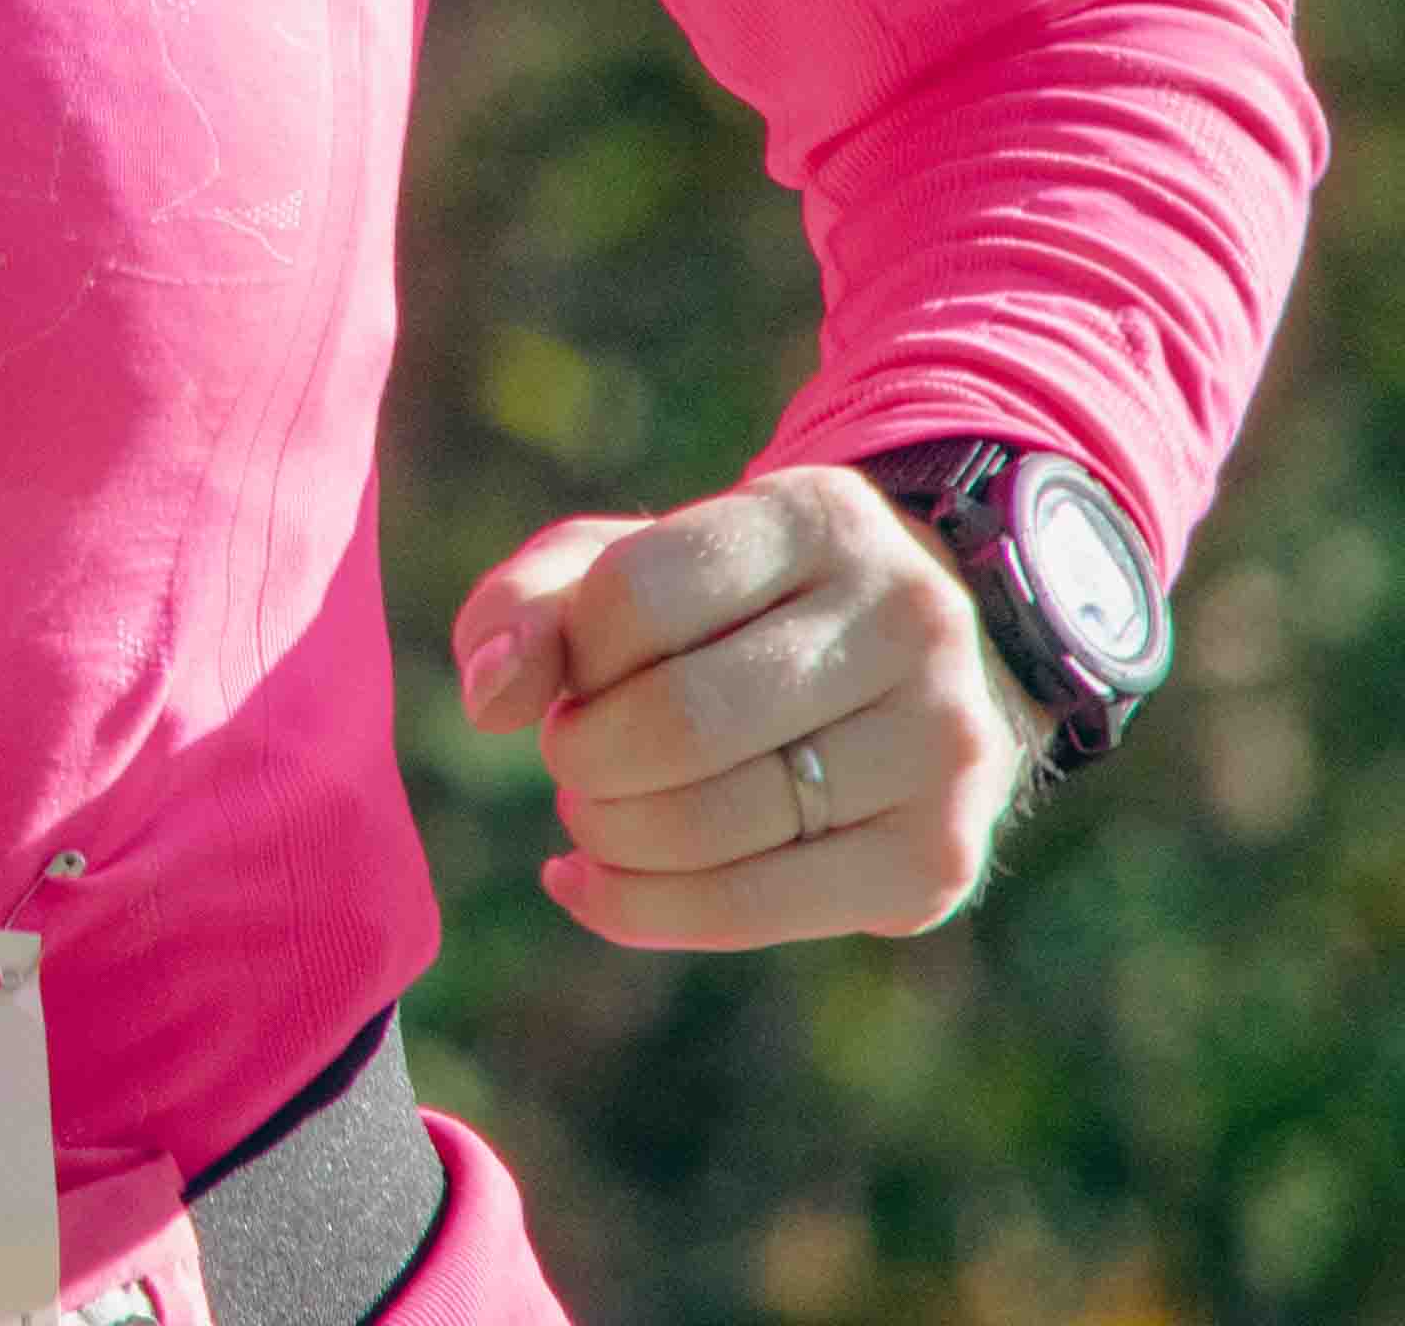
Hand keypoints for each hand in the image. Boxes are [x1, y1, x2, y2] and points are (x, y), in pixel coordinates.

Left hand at [448, 465, 1054, 948]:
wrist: (901, 682)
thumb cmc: (724, 616)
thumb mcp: (619, 568)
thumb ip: (526, 608)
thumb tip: (489, 700)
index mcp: (820, 520)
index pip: (635, 596)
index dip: (573, 653)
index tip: (580, 672)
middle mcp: (908, 623)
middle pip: (677, 722)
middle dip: (583, 757)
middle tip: (573, 757)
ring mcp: (942, 746)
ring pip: (712, 824)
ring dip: (607, 834)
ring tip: (598, 812)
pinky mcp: (939, 860)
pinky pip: (754, 910)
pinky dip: (639, 910)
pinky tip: (591, 884)